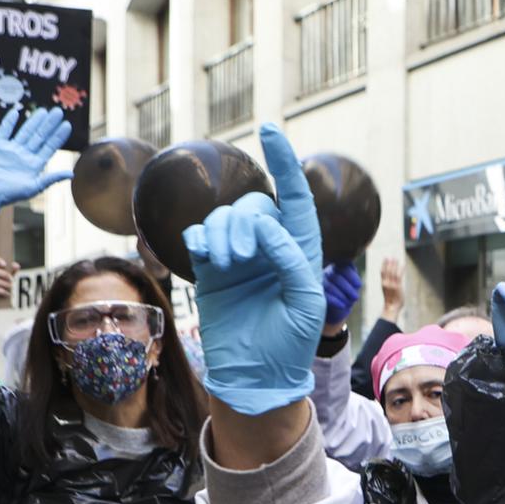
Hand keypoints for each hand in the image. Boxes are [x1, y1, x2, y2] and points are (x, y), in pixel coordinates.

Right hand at [0, 106, 70, 226]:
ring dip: (34, 121)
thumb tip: (72, 174)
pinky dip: (9, 122)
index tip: (67, 125)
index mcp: (34, 164)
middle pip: (39, 136)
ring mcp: (11, 150)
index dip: (58, 136)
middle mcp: (24, 155)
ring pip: (25, 132)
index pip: (49, 147)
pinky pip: (4, 131)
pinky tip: (16, 112)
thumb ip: (51, 178)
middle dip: (49, 124)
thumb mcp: (33, 187)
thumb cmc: (8, 194)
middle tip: (58, 111)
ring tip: (43, 110)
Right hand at [184, 124, 324, 414]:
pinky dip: (200, 239)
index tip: (271, 130)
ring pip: (226, 219)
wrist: (255, 374)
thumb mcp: (304, 301)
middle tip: (239, 257)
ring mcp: (241, 257)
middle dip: (244, 222)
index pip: (296, 198)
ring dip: (223, 232)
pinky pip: (201, 236)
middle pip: (255, 207)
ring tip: (224, 262)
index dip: (285, 163)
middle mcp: (272, 248)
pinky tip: (202, 256)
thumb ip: (291, 260)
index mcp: (302, 251)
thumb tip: (266, 226)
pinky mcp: (213, 269)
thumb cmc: (290, 342)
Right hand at [323, 261, 362, 332]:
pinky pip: (325, 296)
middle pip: (336, 277)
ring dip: (342, 295)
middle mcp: (326, 273)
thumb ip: (354, 279)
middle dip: (348, 288)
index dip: (351, 276)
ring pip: (329, 286)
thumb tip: (357, 282)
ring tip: (350, 303)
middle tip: (356, 297)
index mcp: (337, 267)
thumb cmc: (347, 294)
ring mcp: (319, 283)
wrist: (337, 309)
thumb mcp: (353, 286)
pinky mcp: (316, 294)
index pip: (343, 267)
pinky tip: (343, 306)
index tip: (359, 286)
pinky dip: (335, 301)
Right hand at [379, 255, 404, 320]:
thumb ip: (387, 284)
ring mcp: (391, 284)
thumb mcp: (386, 292)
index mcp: (382, 284)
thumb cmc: (390, 302)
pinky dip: (401, 269)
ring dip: (394, 264)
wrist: (391, 308)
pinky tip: (402, 264)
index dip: (383, 264)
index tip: (385, 258)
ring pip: (392, 272)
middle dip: (389, 262)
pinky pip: (399, 276)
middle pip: (387, 270)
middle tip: (391, 256)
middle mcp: (386, 283)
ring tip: (396, 258)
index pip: (382, 271)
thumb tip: (389, 279)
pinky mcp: (397, 286)